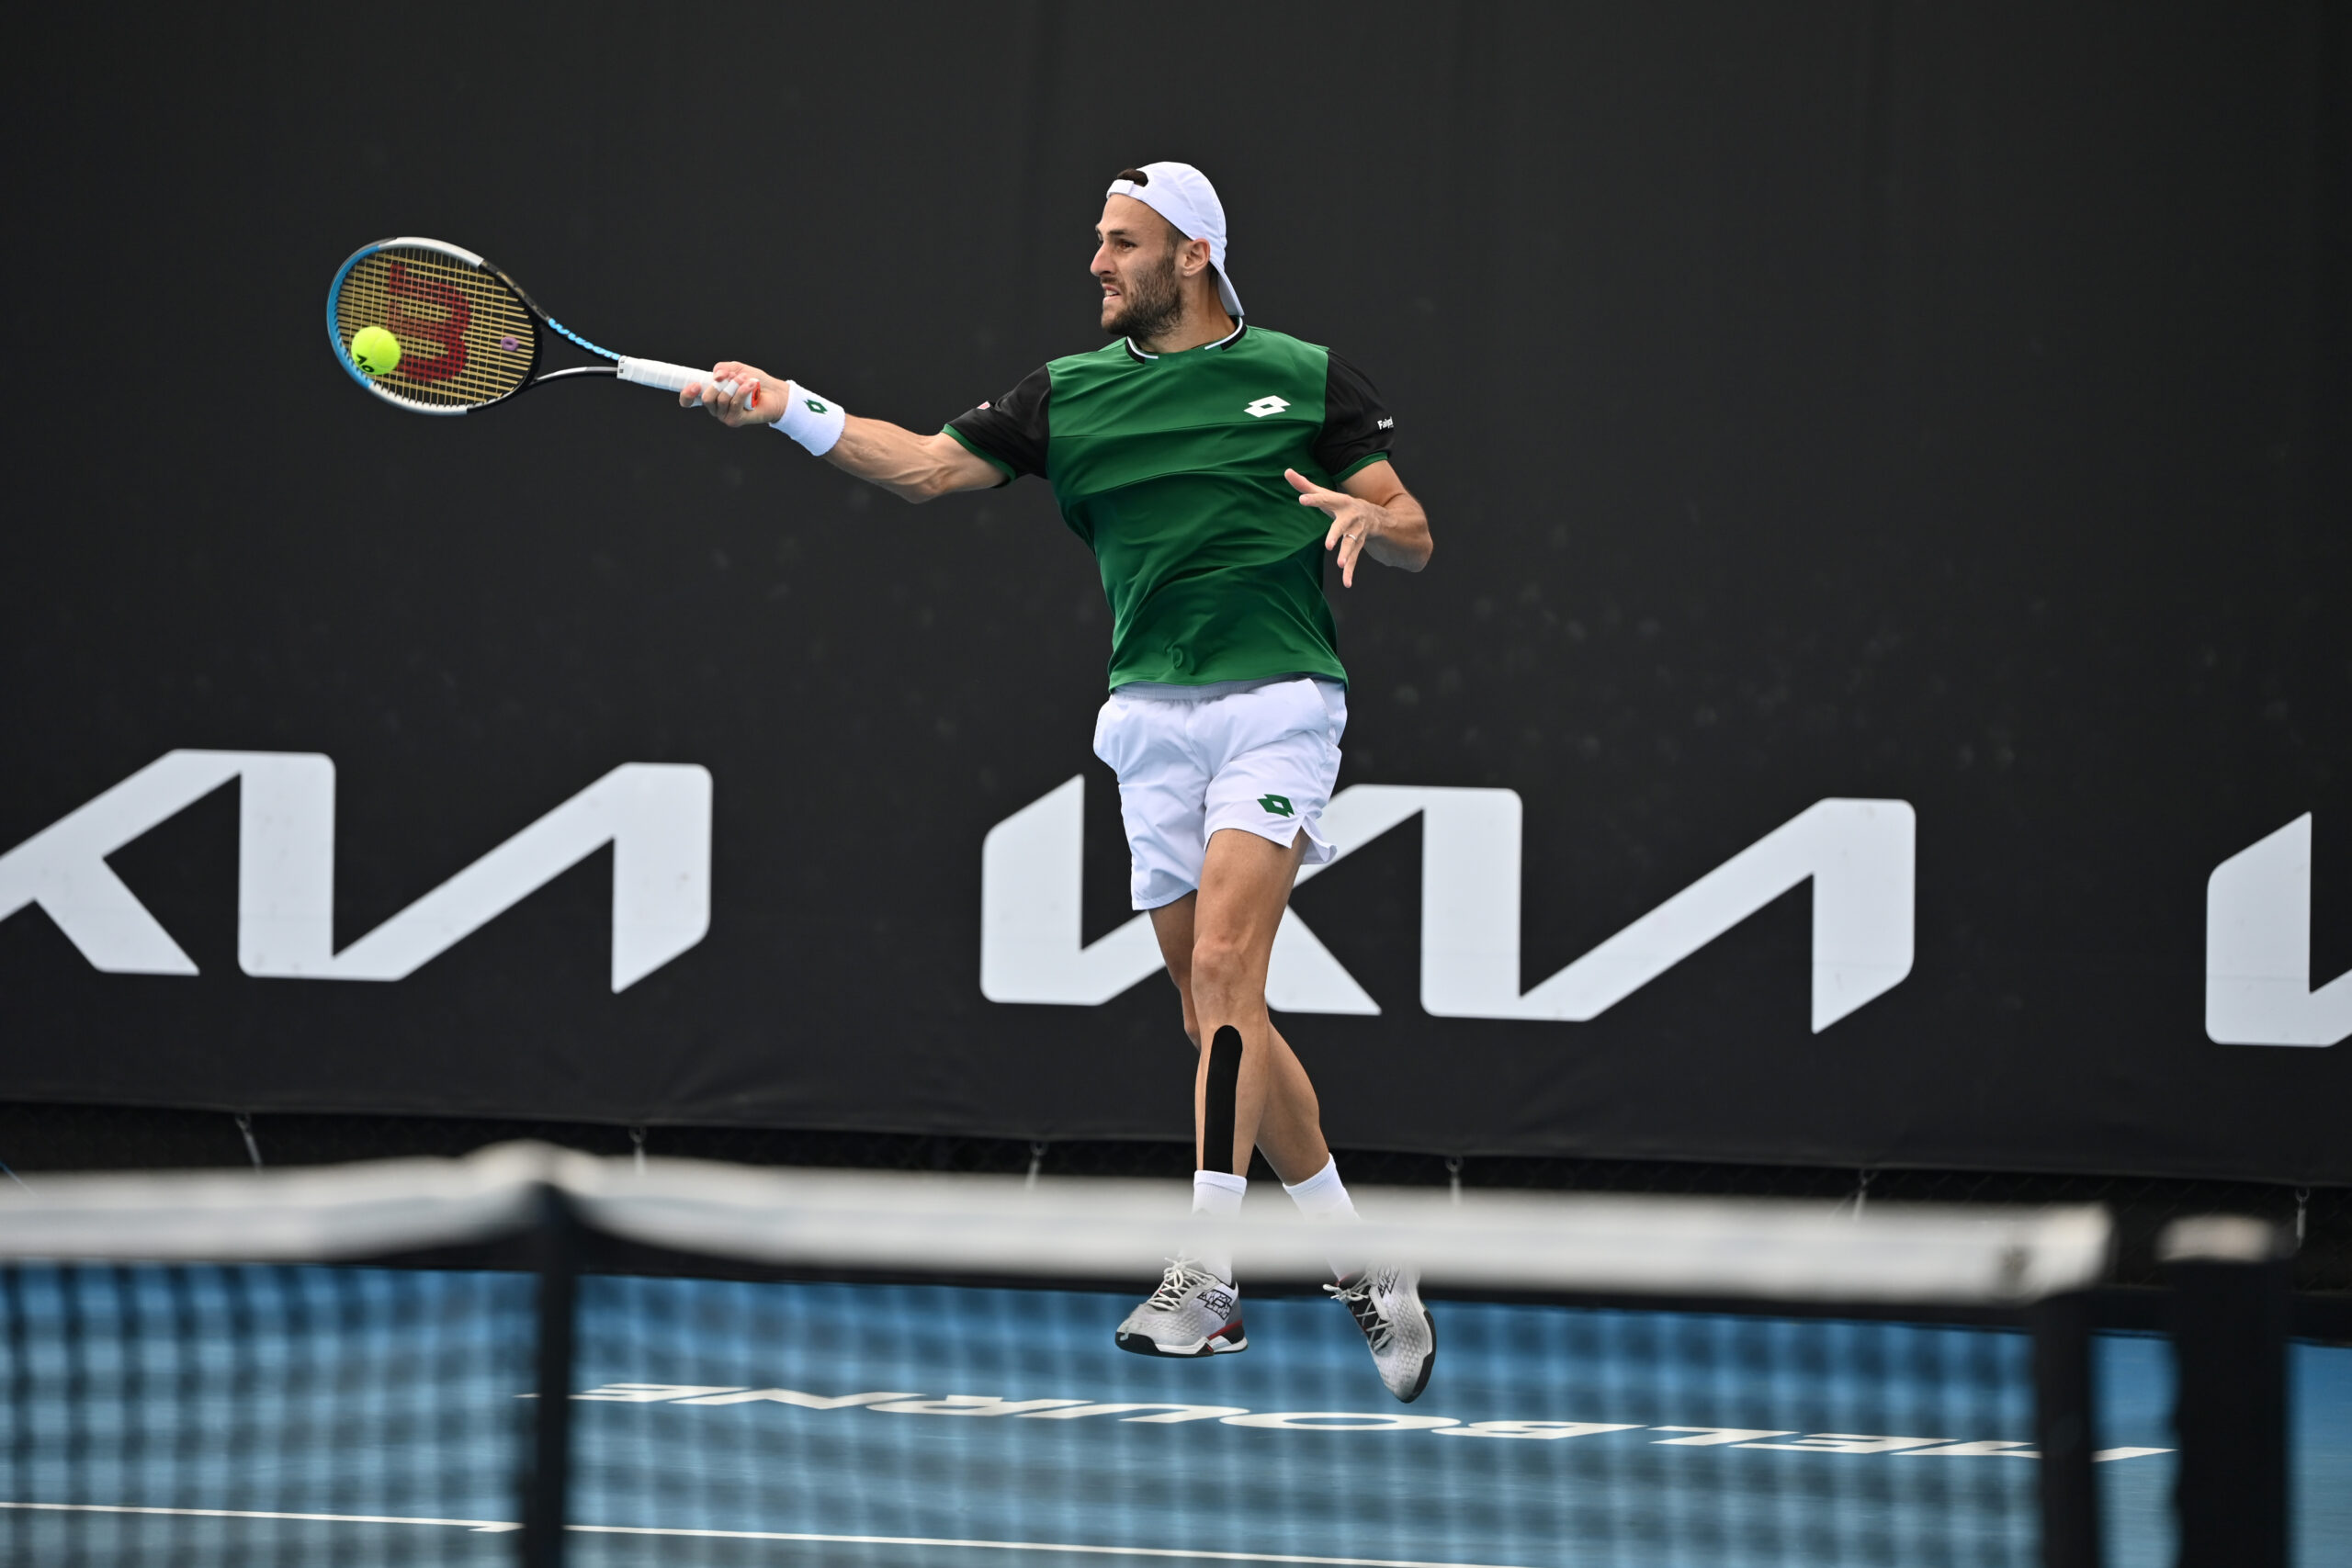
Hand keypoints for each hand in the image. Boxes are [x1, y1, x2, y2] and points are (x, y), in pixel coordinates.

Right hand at [681, 360, 782, 427]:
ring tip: (747, 379)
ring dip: (735, 385)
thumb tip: (716, 376)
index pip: (688, 401)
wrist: (774, 392)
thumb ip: (722, 369)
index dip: (687, 395)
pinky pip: (734, 405)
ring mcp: (725, 416)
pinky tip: (751, 385)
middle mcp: (715, 408)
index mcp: (710, 395)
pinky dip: (743, 391)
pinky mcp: (736, 420)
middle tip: (734, 376)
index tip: (695, 385)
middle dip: (719, 384)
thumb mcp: (736, 369)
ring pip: (722, 400)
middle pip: (706, 399)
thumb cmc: (754, 380)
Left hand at [1287, 468, 1382, 587]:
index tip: (1302, 499)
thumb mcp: (1326, 494)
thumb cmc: (1341, 504)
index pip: (1325, 499)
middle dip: (1336, 534)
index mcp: (1340, 502)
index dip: (1314, 499)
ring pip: (1352, 544)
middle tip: (1328, 545)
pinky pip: (1356, 559)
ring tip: (1340, 565)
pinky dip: (1351, 572)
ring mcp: (1356, 532)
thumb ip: (1305, 485)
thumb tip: (1287, 471)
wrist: (1374, 515)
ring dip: (1347, 554)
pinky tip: (1347, 584)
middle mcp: (1350, 517)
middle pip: (1342, 526)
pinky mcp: (1359, 545)